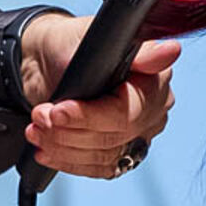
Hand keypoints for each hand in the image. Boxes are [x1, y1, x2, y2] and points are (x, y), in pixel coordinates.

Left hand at [16, 13, 178, 179]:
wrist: (46, 62)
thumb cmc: (70, 45)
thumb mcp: (92, 38)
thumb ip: (135, 50)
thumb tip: (169, 52)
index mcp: (155, 80)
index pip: (128, 112)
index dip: (90, 116)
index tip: (58, 112)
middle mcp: (151, 110)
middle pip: (114, 136)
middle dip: (69, 130)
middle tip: (39, 117)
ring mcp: (136, 133)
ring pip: (104, 156)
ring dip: (63, 146)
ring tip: (35, 130)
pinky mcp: (118, 152)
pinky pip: (98, 168)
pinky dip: (67, 161)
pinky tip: (45, 151)